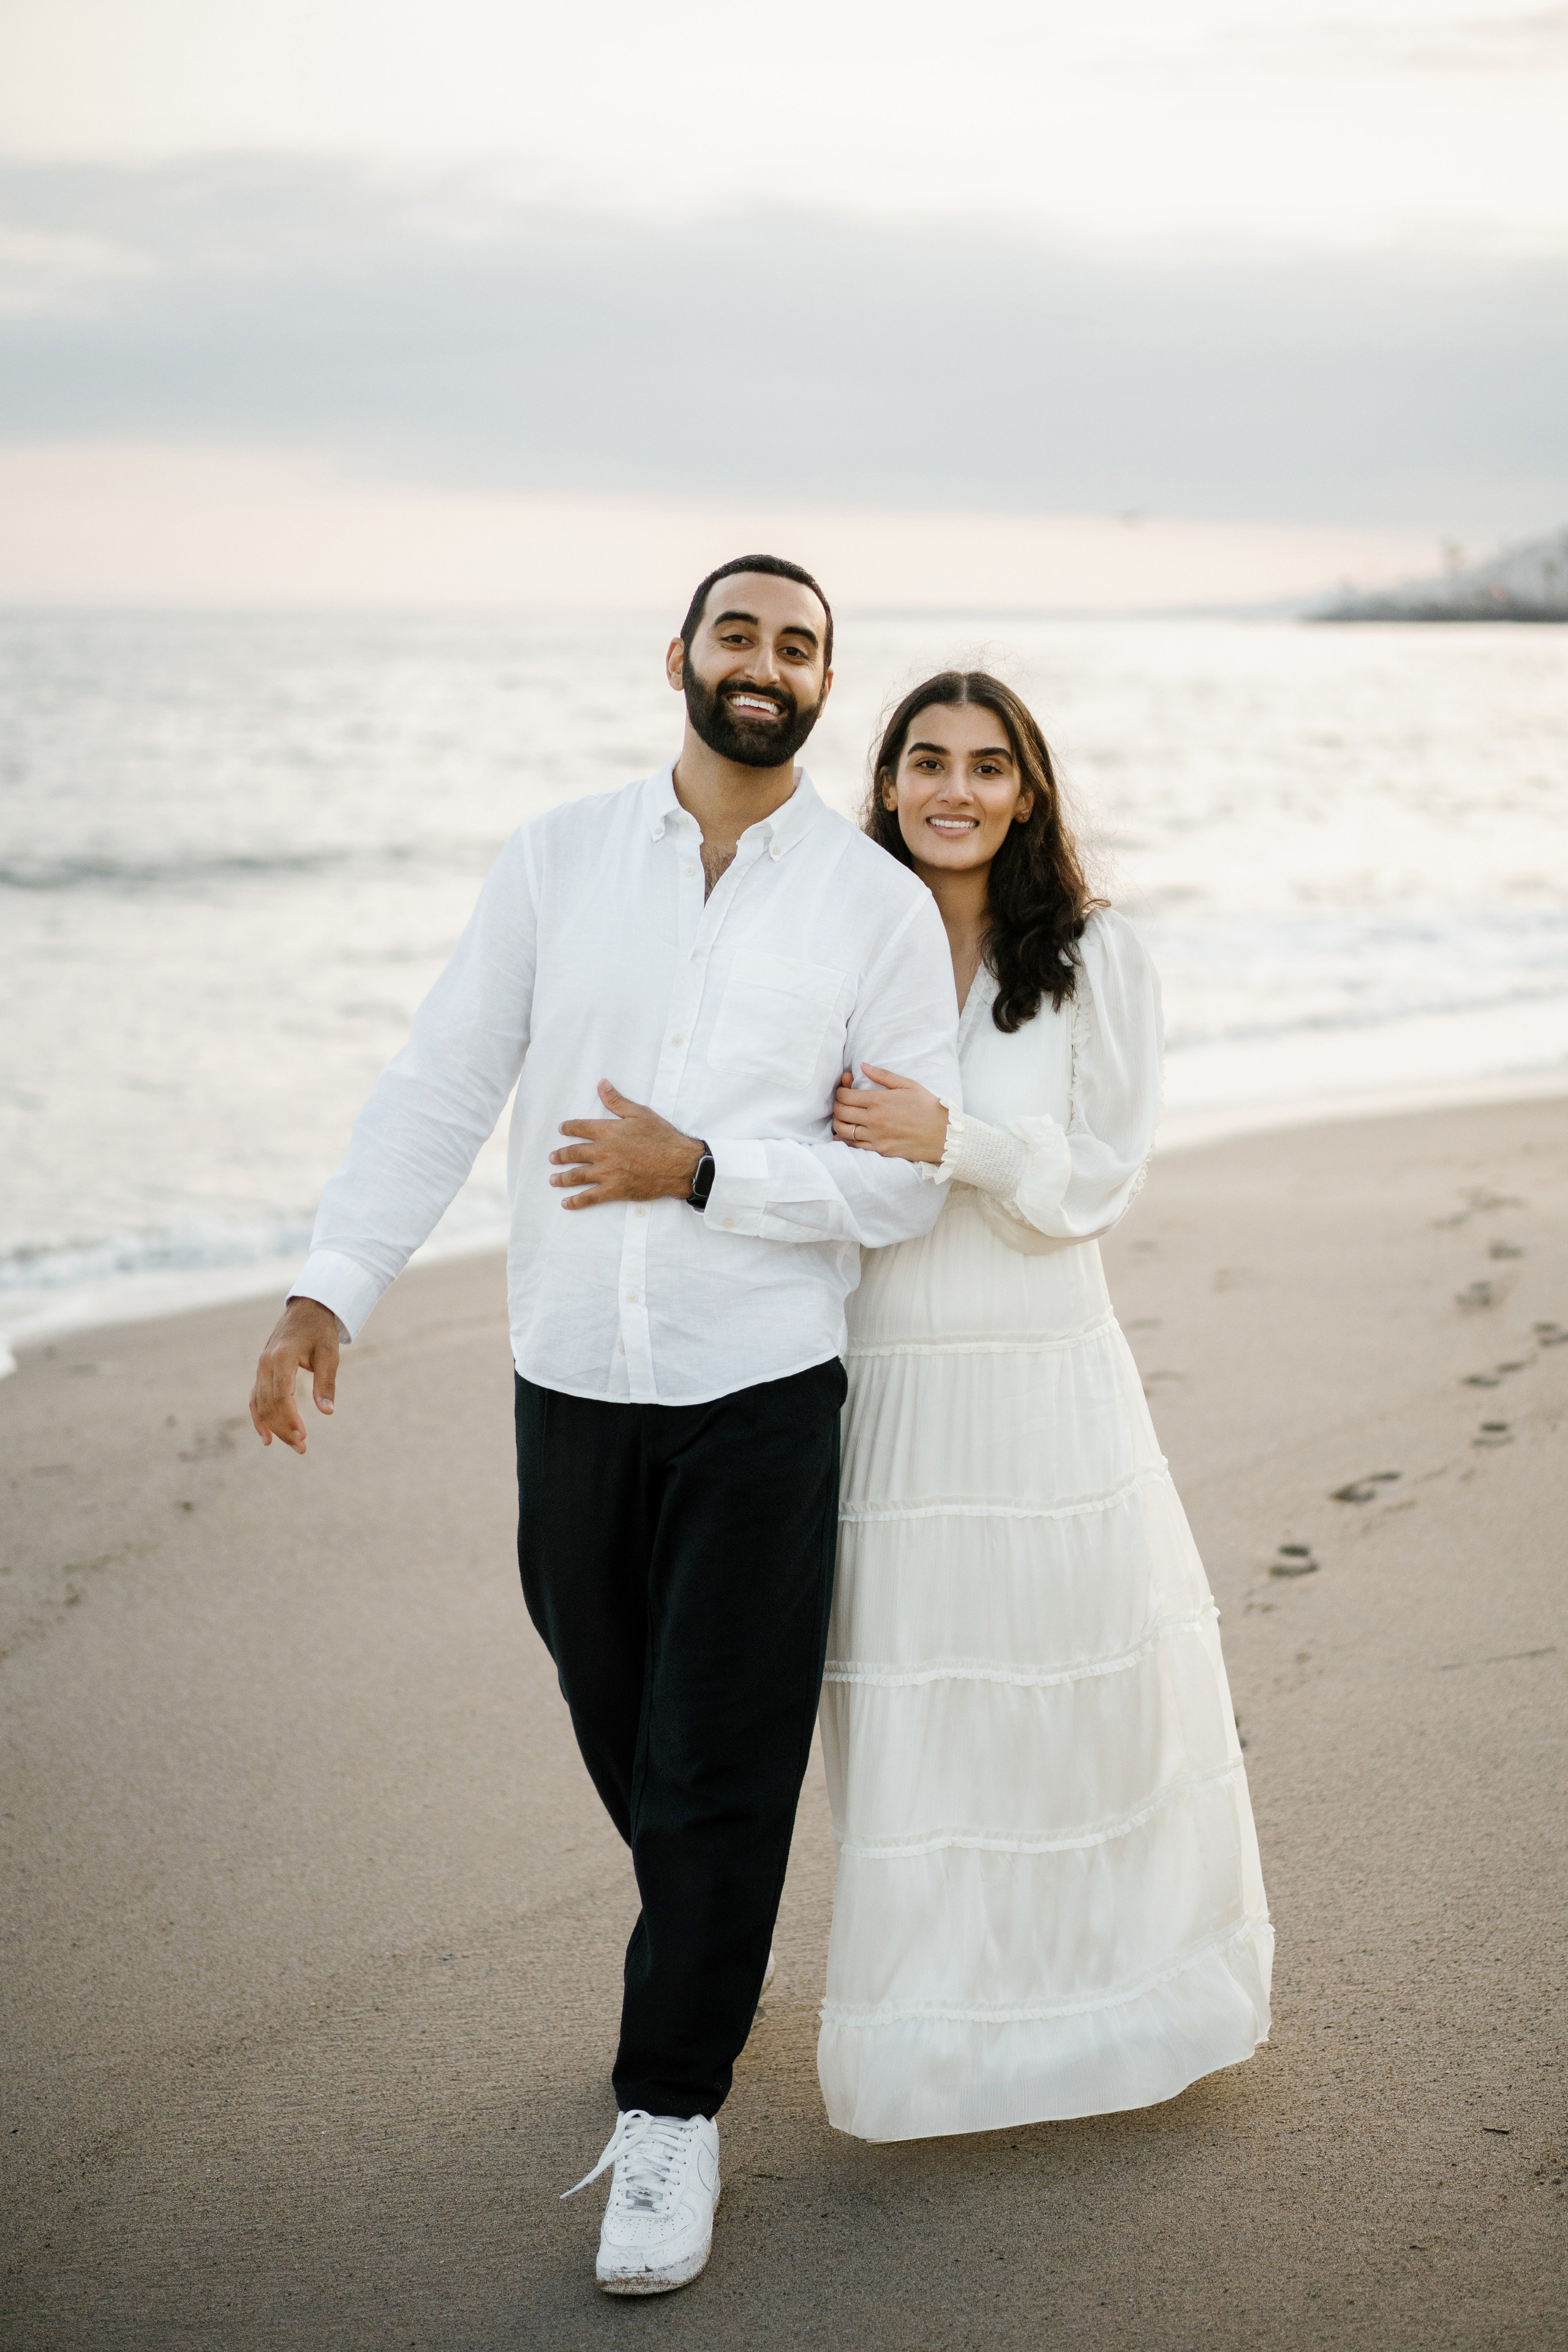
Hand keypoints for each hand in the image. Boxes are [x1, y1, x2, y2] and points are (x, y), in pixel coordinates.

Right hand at [250, 1296, 340, 1453]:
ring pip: (261, 1405)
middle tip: (302, 1448)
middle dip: (284, 1429)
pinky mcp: (262, 1372)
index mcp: (282, 1357)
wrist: (307, 1308)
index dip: (289, 1417)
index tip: (303, 1435)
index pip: (281, 1394)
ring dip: (274, 1428)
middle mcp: (265, 1363)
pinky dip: (259, 1418)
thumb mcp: (329, 1353)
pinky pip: (255, 1399)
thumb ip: (326, 1382)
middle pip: (269, 1404)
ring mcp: (261, 1368)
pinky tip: (267, 1438)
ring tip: (294, 1446)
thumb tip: (327, 1412)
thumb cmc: (320, 1330)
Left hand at [550, 1081, 704, 1208]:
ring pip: (577, 1176)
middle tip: (552, 1157)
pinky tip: (566, 1203)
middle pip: (574, 1153)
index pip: (580, 1127)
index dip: (569, 1128)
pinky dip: (576, 1201)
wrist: (677, 1164)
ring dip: (562, 1178)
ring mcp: (606, 1173)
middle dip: (561, 1155)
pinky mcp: (613, 1190)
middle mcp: (602, 1152)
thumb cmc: (662, 1137)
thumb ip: (617, 1101)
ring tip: (553, 1179)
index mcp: (608, 1132)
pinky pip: (590, 1197)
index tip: (562, 1129)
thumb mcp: (640, 1113)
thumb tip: (601, 1085)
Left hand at [832, 1064, 948, 1163]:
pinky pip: (854, 1146)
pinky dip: (845, 1140)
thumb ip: (883, 1075)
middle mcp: (874, 1119)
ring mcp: (875, 1137)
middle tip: (841, 1103)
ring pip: (843, 1131)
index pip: (845, 1096)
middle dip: (836, 1105)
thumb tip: (863, 1066)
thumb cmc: (927, 1107)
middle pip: (840, 1112)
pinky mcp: (880, 1150)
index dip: (840, 1091)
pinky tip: (846, 1135)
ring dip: (838, 1123)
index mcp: (879, 1101)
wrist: (943, 1134)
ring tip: (843, 1118)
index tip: (845, 1089)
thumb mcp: (908, 1085)